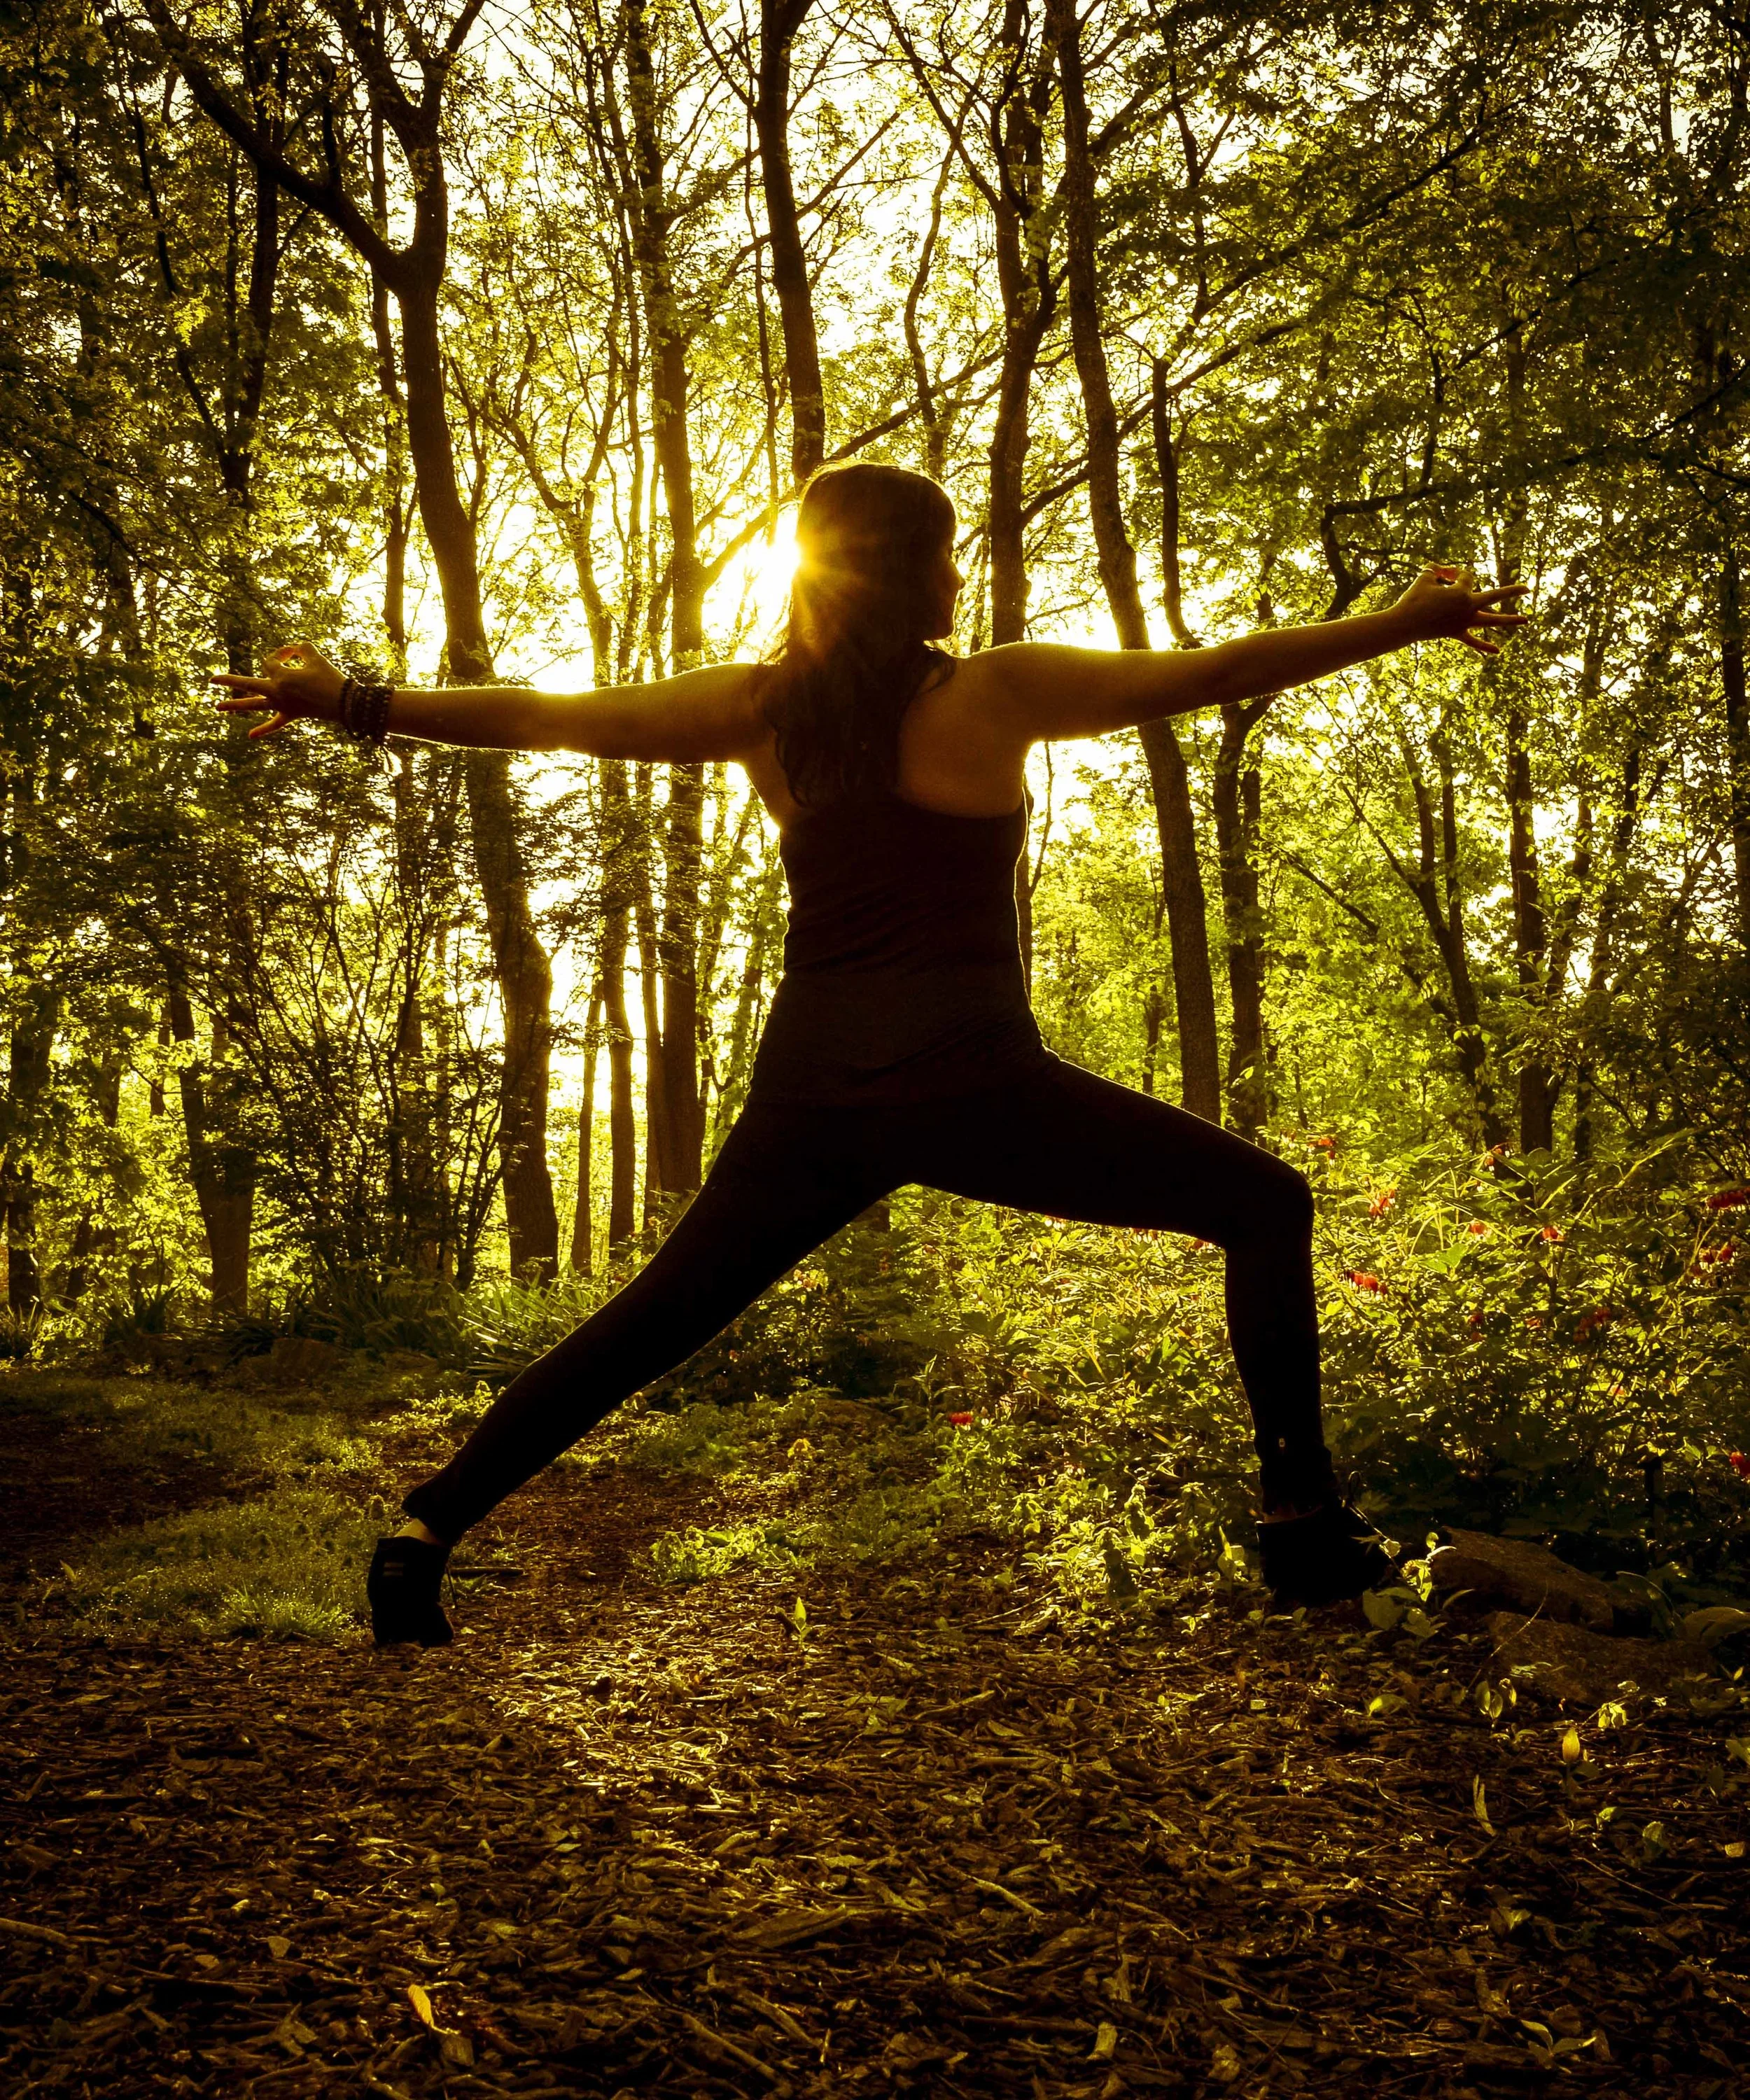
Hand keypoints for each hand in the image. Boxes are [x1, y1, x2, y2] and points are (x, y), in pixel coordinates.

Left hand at [210, 640, 347, 737]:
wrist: (344, 703)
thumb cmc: (330, 677)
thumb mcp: (315, 656)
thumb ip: (301, 648)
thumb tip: (292, 651)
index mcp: (281, 677)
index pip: (272, 661)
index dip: (281, 654)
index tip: (294, 653)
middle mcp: (277, 692)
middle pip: (247, 684)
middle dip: (229, 681)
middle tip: (211, 680)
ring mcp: (282, 705)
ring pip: (254, 705)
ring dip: (235, 706)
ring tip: (217, 708)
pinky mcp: (291, 714)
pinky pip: (275, 724)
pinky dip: (264, 729)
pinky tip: (251, 736)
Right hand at [1391, 564, 1530, 656]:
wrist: (1404, 623)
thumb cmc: (1413, 599)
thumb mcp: (1424, 578)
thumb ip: (1434, 570)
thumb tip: (1438, 570)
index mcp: (1462, 592)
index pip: (1464, 577)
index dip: (1453, 573)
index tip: (1439, 575)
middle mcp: (1468, 607)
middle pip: (1494, 597)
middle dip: (1511, 592)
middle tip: (1527, 590)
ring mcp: (1464, 622)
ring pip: (1490, 621)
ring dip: (1509, 620)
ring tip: (1526, 620)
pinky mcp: (1456, 633)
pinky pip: (1472, 641)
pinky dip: (1484, 645)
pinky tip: (1497, 651)